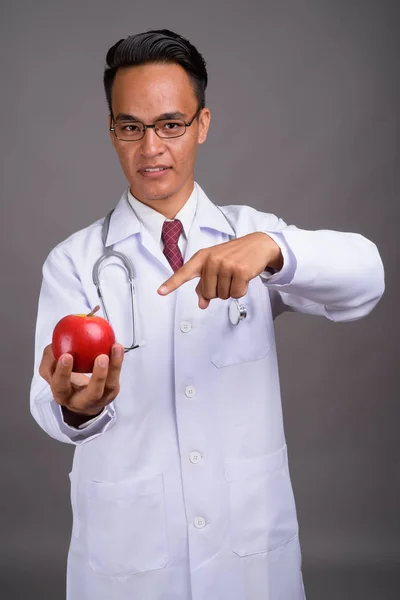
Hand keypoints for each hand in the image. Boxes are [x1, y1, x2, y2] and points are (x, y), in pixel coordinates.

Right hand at [39, 343, 124, 418]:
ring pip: (110, 386)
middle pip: (92, 394)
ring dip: (114, 366)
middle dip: (98, 376)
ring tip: (115, 348)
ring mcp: (100, 399)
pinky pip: (116, 378)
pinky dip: (118, 362)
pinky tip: (117, 347)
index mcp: (63, 395)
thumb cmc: (65, 380)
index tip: (66, 355)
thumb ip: (50, 356)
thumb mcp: (52, 370)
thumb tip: (56, 341)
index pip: (61, 386)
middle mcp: (82, 401)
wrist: (79, 398)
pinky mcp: (111, 393)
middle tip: (101, 357)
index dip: (63, 372)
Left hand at [158, 232, 282, 308]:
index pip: (184, 272)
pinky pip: (236, 294)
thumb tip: (202, 304)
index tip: (161, 292)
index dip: (172, 283)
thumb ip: (205, 284)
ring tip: (236, 275)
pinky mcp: (240, 271)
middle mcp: (212, 260)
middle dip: (218, 290)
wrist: (257, 245)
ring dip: (231, 290)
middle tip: (227, 277)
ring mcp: (226, 264)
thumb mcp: (216, 266)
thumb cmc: (234, 256)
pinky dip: (241, 290)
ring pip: (222, 295)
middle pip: (208, 293)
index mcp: (202, 257)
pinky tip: (244, 278)